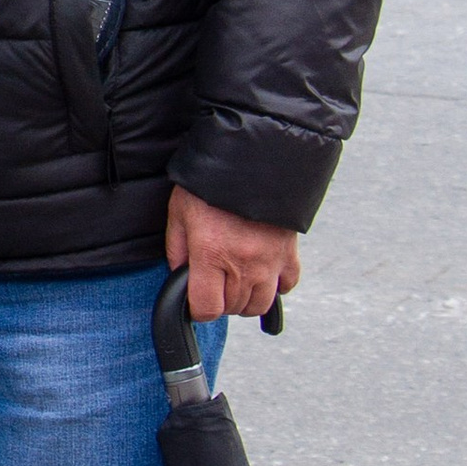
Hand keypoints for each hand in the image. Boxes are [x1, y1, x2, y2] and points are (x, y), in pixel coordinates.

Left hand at [164, 186, 300, 322]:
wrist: (252, 156)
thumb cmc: (210, 182)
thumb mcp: (179, 212)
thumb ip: (176, 250)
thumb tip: (180, 276)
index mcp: (211, 254)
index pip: (207, 309)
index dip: (197, 309)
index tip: (195, 299)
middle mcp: (243, 263)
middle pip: (233, 308)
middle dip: (220, 300)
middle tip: (213, 281)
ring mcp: (270, 260)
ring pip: (260, 304)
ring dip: (246, 299)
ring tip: (236, 280)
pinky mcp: (289, 252)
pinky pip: (287, 285)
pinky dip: (276, 286)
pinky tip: (262, 273)